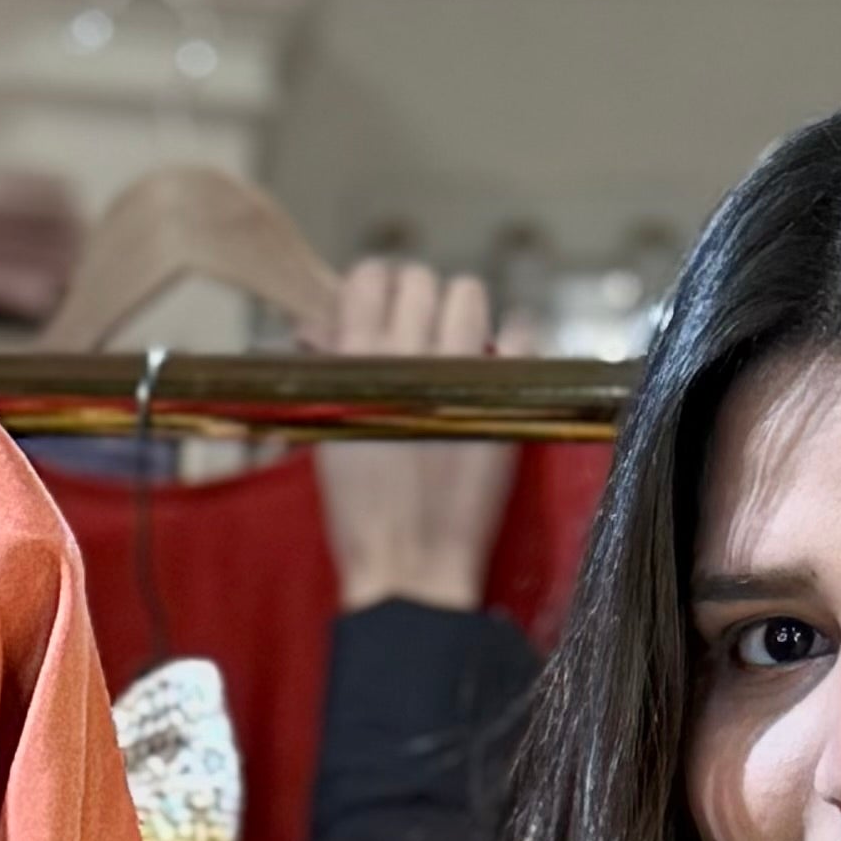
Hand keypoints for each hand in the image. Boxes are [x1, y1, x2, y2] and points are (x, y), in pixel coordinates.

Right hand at [314, 251, 511, 620]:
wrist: (410, 565)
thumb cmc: (360, 509)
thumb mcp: (327, 435)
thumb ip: (328, 372)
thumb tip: (319, 325)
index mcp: (356, 360)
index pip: (369, 276)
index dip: (377, 290)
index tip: (381, 314)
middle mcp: (407, 352)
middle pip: (421, 279)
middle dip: (420, 303)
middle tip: (420, 339)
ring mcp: (460, 370)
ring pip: (469, 293)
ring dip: (462, 314)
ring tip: (456, 351)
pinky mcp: (505, 392)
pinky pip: (520, 330)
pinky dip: (514, 337)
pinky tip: (498, 362)